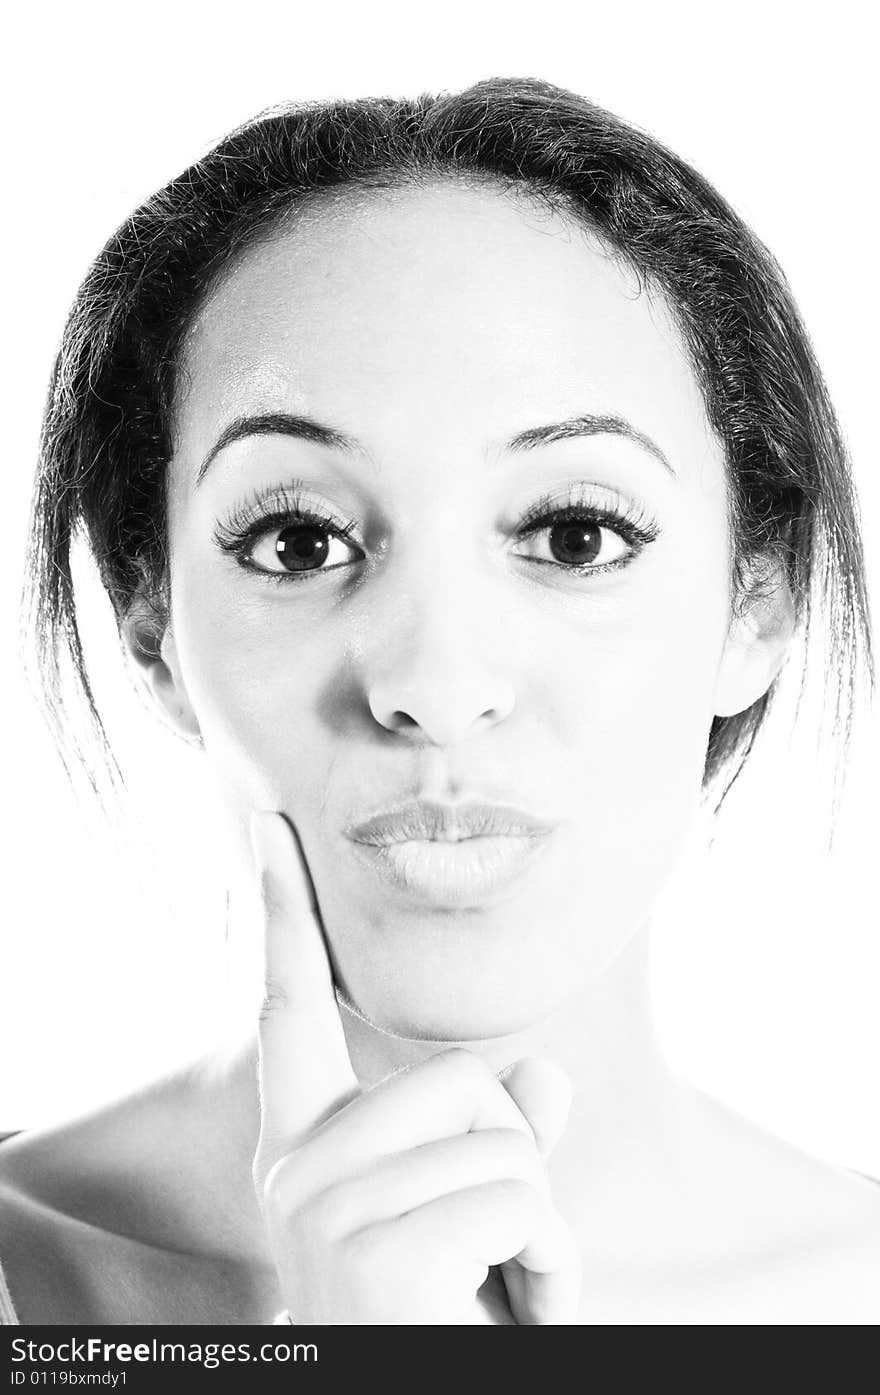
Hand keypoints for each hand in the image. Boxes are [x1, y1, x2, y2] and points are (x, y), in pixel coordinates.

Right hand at [249, 809, 581, 1324]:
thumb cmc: (439, 1319)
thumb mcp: (470, 1221)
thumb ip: (496, 1140)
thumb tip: (543, 1077)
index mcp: (305, 1149)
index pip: (288, 1007)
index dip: (277, 912)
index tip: (267, 827)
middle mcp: (296, 1168)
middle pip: (462, 1079)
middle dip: (519, 1160)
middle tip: (503, 1251)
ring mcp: (323, 1207)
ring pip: (503, 1136)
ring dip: (544, 1221)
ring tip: (510, 1291)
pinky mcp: (371, 1252)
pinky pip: (517, 1195)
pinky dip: (554, 1261)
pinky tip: (520, 1312)